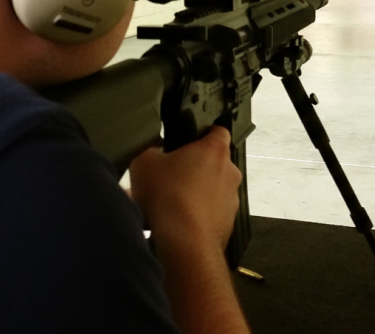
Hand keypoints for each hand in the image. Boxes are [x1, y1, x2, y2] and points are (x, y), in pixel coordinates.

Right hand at [129, 126, 241, 254]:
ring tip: (167, 204)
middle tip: (169, 175)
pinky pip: (210, 214)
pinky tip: (174, 222)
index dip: (203, 133)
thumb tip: (152, 152)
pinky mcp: (227, 224)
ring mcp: (230, 200)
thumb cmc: (168, 197)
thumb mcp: (144, 162)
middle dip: (192, 167)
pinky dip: (195, 215)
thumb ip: (151, 150)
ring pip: (211, 190)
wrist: (183, 243)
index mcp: (214, 150)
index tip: (188, 139)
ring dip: (194, 193)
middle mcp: (229, 172)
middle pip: (212, 162)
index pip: (218, 130)